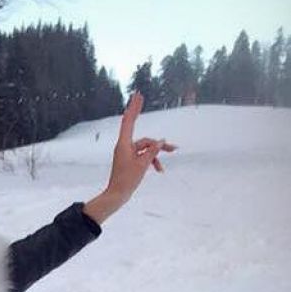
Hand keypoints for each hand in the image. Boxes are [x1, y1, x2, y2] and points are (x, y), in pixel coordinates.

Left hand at [85, 90, 176, 221]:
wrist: (117, 195)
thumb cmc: (126, 180)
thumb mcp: (143, 164)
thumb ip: (153, 151)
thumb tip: (162, 141)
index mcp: (124, 144)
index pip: (129, 121)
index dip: (134, 108)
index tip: (138, 96)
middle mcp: (125, 146)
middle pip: (139, 131)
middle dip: (143, 118)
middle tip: (140, 96)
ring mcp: (128, 154)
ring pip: (147, 147)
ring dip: (157, 152)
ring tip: (173, 152)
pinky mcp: (131, 161)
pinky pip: (144, 156)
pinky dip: (152, 161)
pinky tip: (159, 170)